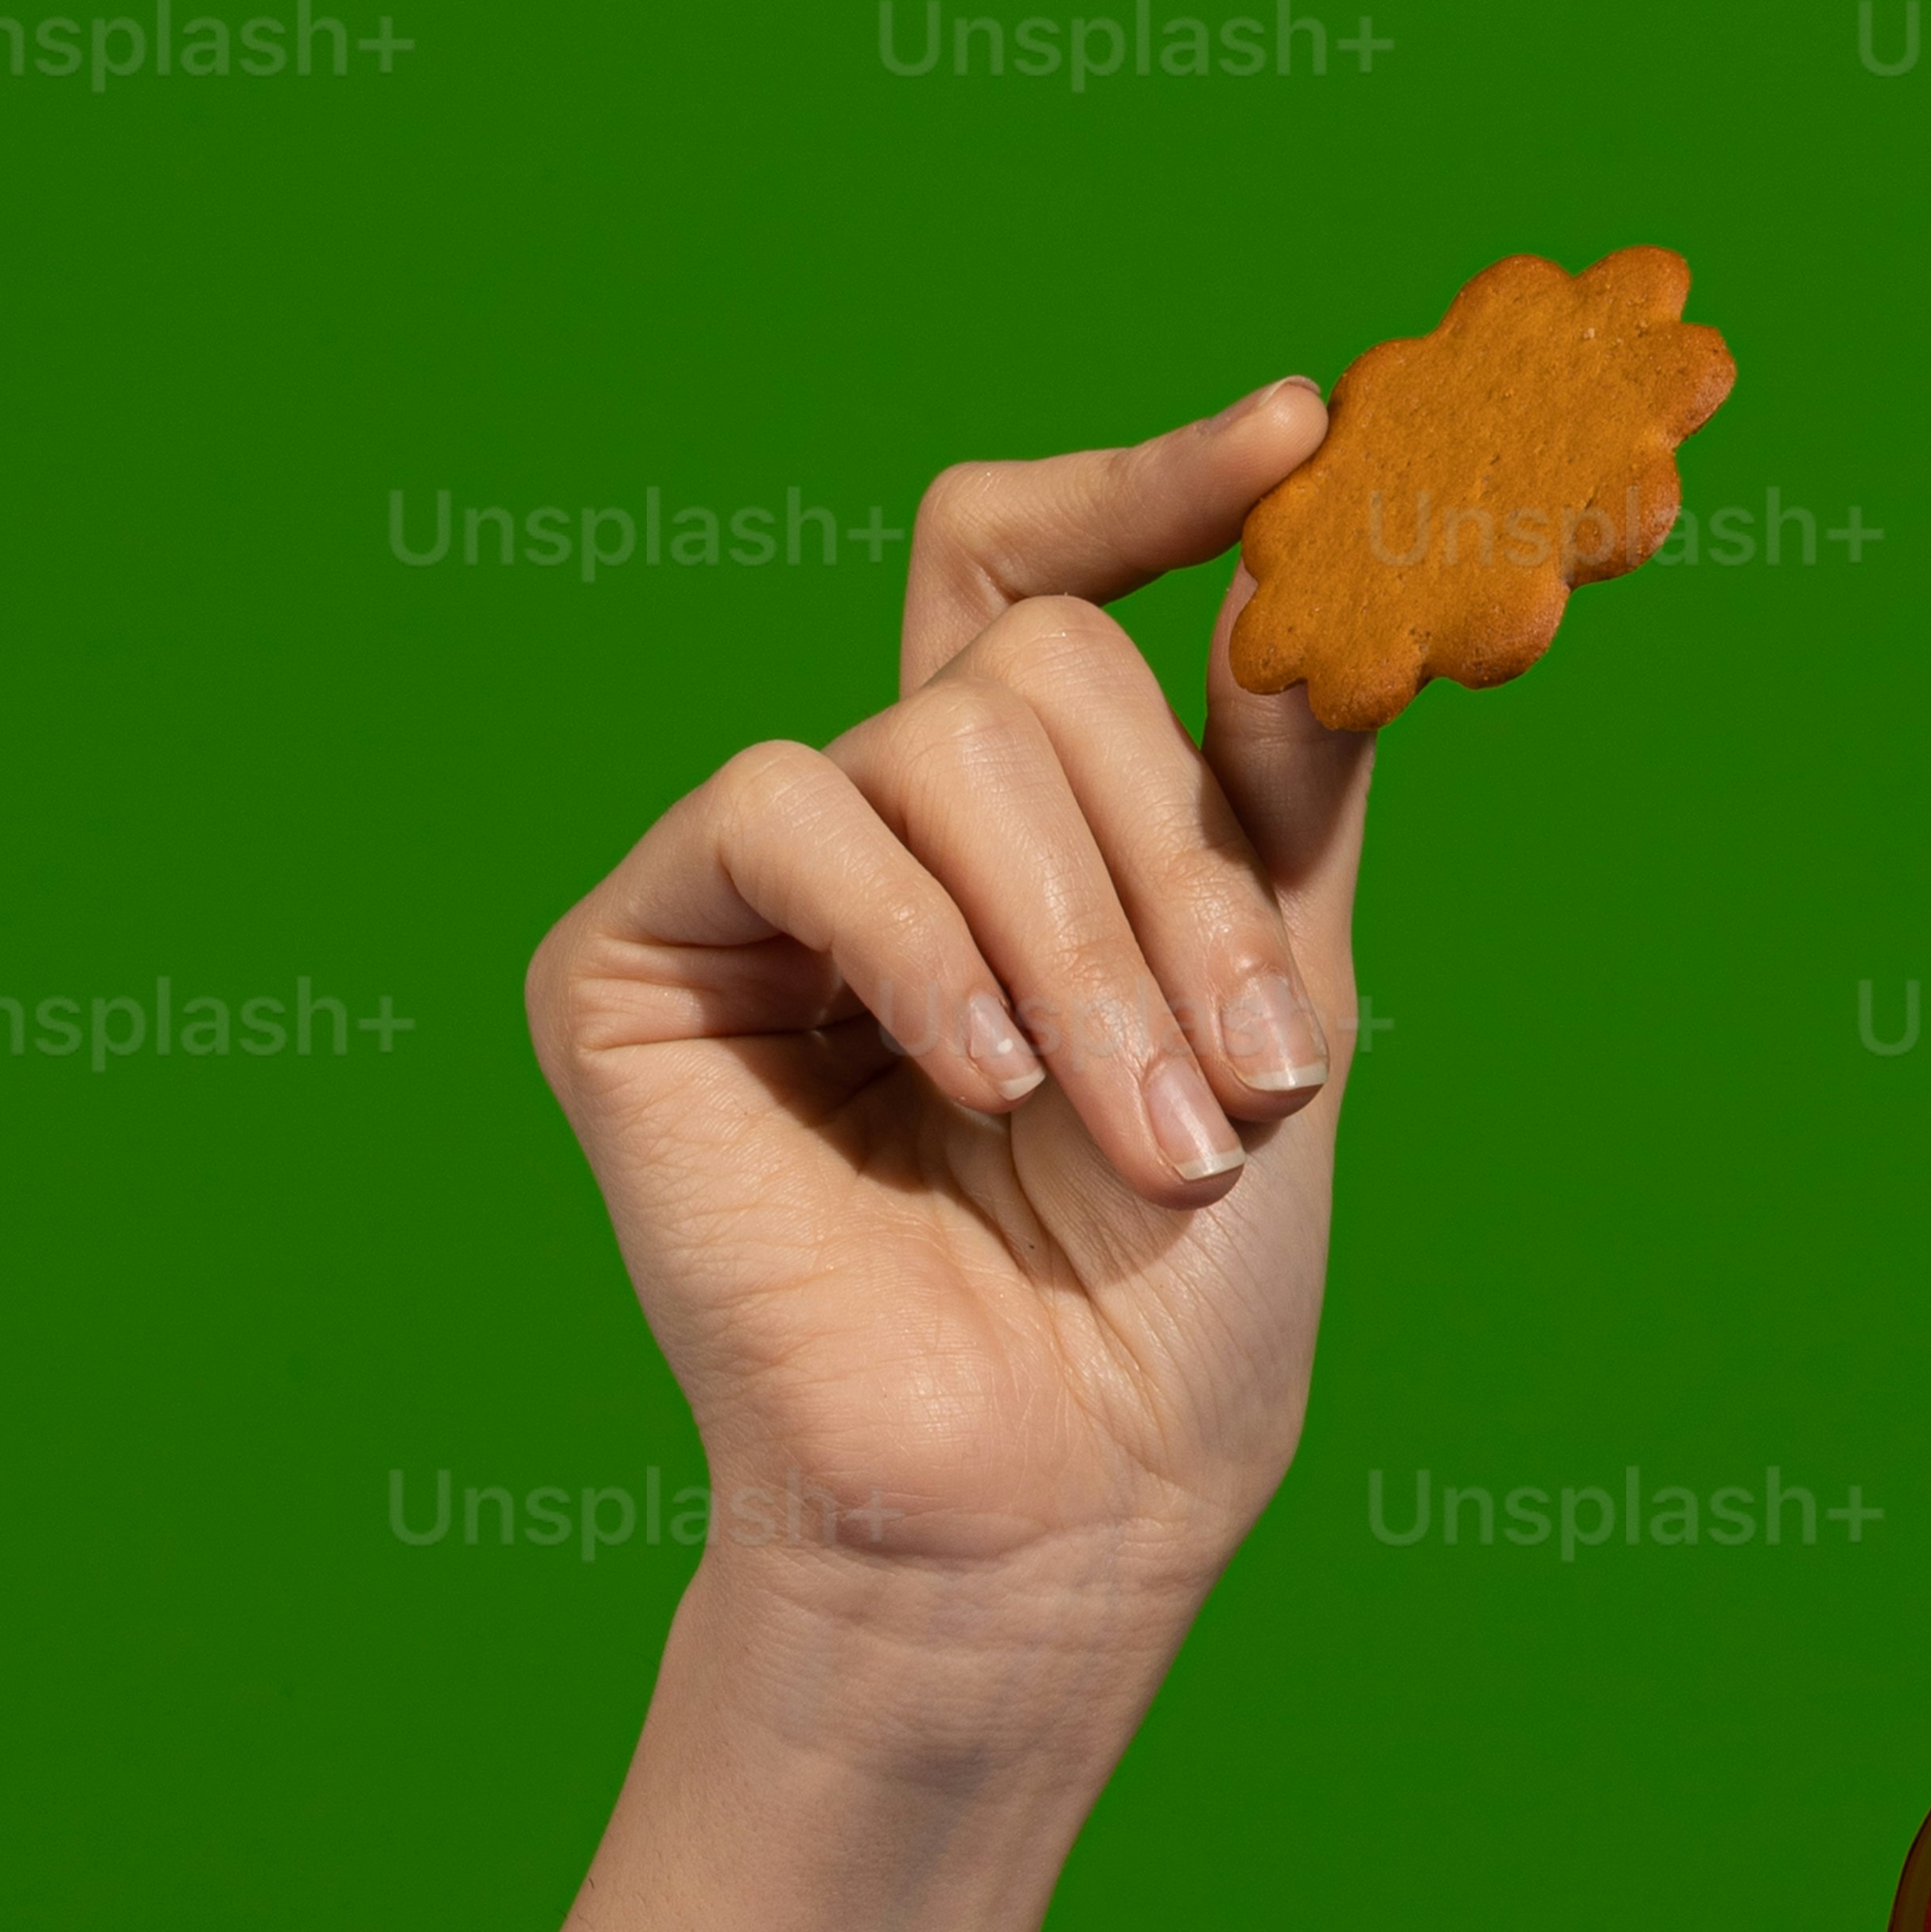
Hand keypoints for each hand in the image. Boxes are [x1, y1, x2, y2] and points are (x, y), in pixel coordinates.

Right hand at [522, 389, 1374, 1770]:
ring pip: (934, 738)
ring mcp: (749, 887)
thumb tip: (1303, 558)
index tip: (1296, 434)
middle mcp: (882, 831)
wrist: (1065, 1497)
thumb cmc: (1178, 1288)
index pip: (1046, 577)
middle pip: (1030, 661)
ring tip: (1138, 1127)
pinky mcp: (627, 953)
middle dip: (1173, 860)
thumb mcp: (1280, 991)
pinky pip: (785, 811)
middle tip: (1247, 1068)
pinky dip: (915, 941)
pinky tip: (975, 1080)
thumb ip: (1282, 776)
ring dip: (1082, 941)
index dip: (1155, 486)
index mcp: (1029, 827)